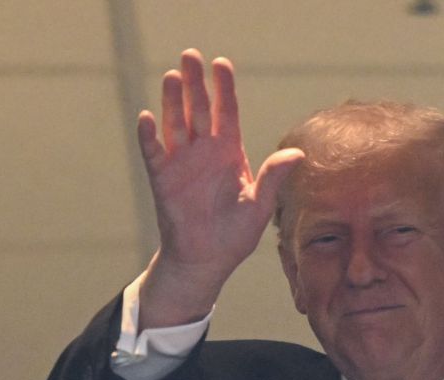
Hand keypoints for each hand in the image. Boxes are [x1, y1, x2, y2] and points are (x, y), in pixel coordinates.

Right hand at [135, 50, 304, 326]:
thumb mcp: (259, 205)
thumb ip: (273, 177)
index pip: (225, 112)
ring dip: (173, 101)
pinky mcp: (163, 179)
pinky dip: (149, 137)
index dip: (223, 88)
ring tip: (173, 76)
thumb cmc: (235, 235)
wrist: (207, 260)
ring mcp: (181, 163)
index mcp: (228, 152)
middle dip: (195, 83)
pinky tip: (147, 118)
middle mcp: (204, 151)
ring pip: (176, 124)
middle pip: (198, 109)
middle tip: (191, 54)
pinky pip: (154, 153)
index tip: (221, 63)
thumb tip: (297, 154)